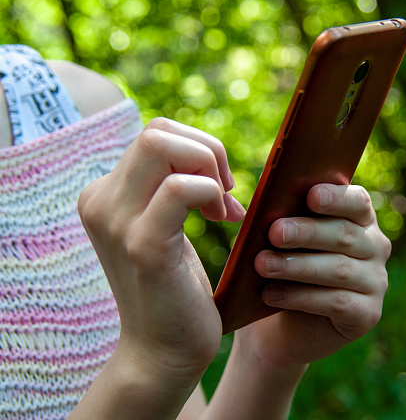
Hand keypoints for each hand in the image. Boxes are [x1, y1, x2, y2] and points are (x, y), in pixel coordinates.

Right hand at [78, 118, 244, 384]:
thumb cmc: (175, 288)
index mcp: (104, 194)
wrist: (163, 351)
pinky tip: (224, 220)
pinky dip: (212, 193)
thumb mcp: (165, 226)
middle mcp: (100, 201)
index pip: (154, 134)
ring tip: (224, 209)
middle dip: (206, 150)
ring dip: (209, 169)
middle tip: (227, 191)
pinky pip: (181, 189)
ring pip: (161, 145)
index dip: (198, 150)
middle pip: (157, 131)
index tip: (221, 188)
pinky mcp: (143, 245)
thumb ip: (171, 187)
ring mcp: (116, 221)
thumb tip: (211, 155)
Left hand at [236, 184, 390, 370]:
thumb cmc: (284, 269)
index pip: (357, 202)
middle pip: (344, 235)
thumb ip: (285, 223)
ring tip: (262, 265)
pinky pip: (336, 303)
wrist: (282, 327)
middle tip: (274, 232)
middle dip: (307, 232)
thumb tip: (270, 213)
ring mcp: (375, 282)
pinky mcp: (368, 314)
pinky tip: (270, 294)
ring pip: (339, 270)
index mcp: (360, 219)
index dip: (336, 198)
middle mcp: (375, 247)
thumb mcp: (283, 243)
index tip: (311, 196)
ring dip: (297, 266)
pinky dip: (300, 297)